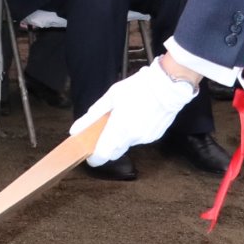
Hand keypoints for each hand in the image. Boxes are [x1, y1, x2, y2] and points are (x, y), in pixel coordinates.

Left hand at [71, 57, 199, 165]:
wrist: (168, 85)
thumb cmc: (139, 88)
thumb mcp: (111, 97)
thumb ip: (92, 116)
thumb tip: (75, 130)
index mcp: (119, 128)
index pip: (102, 155)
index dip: (94, 158)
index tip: (89, 153)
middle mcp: (132, 138)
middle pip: (114, 153)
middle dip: (106, 147)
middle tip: (103, 132)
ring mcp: (145, 138)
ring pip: (127, 144)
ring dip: (121, 137)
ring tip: (124, 117)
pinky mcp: (154, 136)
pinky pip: (139, 139)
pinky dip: (134, 132)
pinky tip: (138, 117)